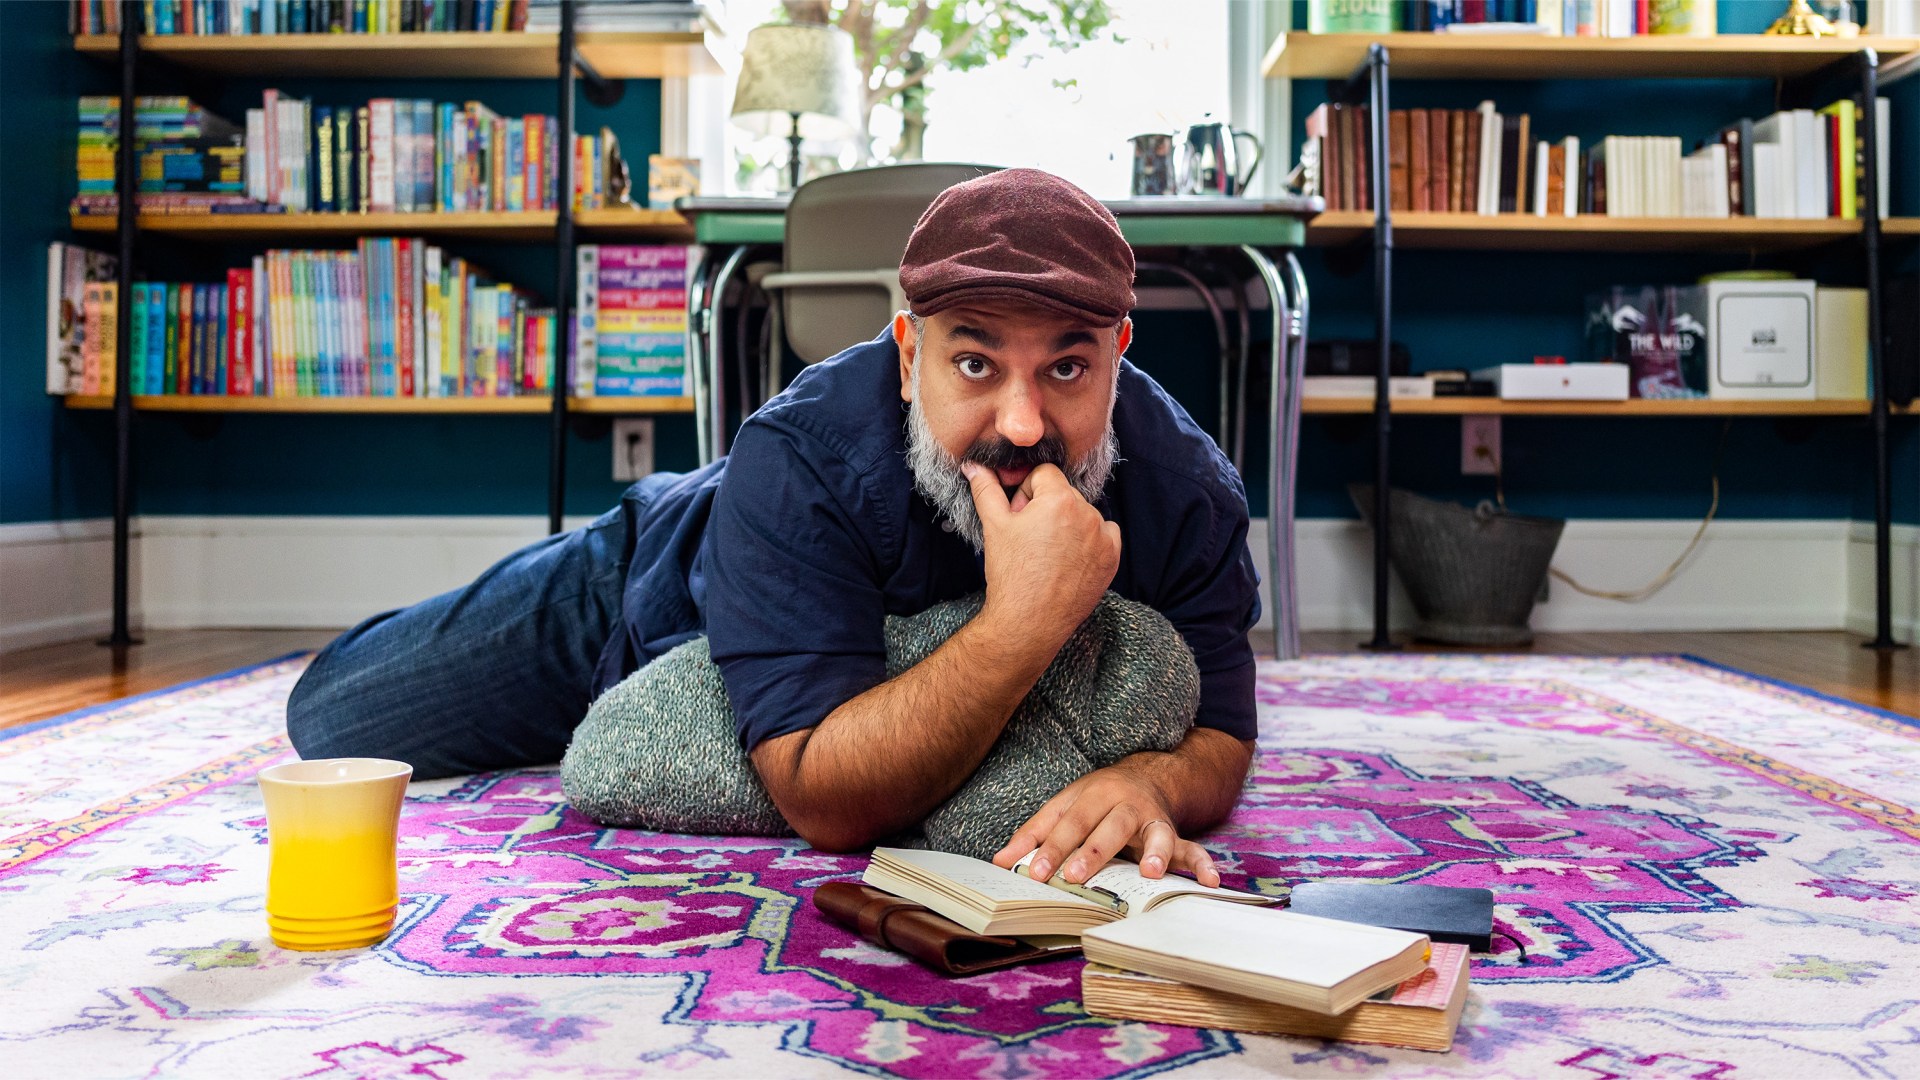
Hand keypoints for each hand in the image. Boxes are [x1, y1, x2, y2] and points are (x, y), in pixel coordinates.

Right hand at [964, 462, 1120, 648]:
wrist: (1029, 621)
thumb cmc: (1011, 574)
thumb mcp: (994, 526)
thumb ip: (986, 489)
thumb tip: (974, 466)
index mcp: (1059, 499)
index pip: (1044, 474)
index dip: (1026, 492)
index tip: (1019, 517)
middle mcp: (1087, 513)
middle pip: (1063, 493)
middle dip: (1045, 508)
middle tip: (1029, 539)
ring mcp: (1103, 537)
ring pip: (1082, 514)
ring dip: (1067, 524)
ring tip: (1048, 553)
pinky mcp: (1112, 558)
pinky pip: (1104, 534)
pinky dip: (1089, 541)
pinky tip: (1068, 560)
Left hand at [990, 764, 1219, 887]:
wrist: (1144, 776)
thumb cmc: (1094, 800)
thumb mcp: (1062, 807)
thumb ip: (1033, 834)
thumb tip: (999, 861)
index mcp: (1092, 795)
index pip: (1068, 823)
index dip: (1051, 848)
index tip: (1034, 873)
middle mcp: (1125, 804)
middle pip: (1108, 828)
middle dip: (1091, 853)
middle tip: (1074, 877)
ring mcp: (1152, 819)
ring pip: (1153, 834)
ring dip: (1153, 853)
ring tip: (1149, 872)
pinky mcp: (1174, 835)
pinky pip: (1192, 848)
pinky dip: (1203, 865)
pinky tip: (1210, 883)